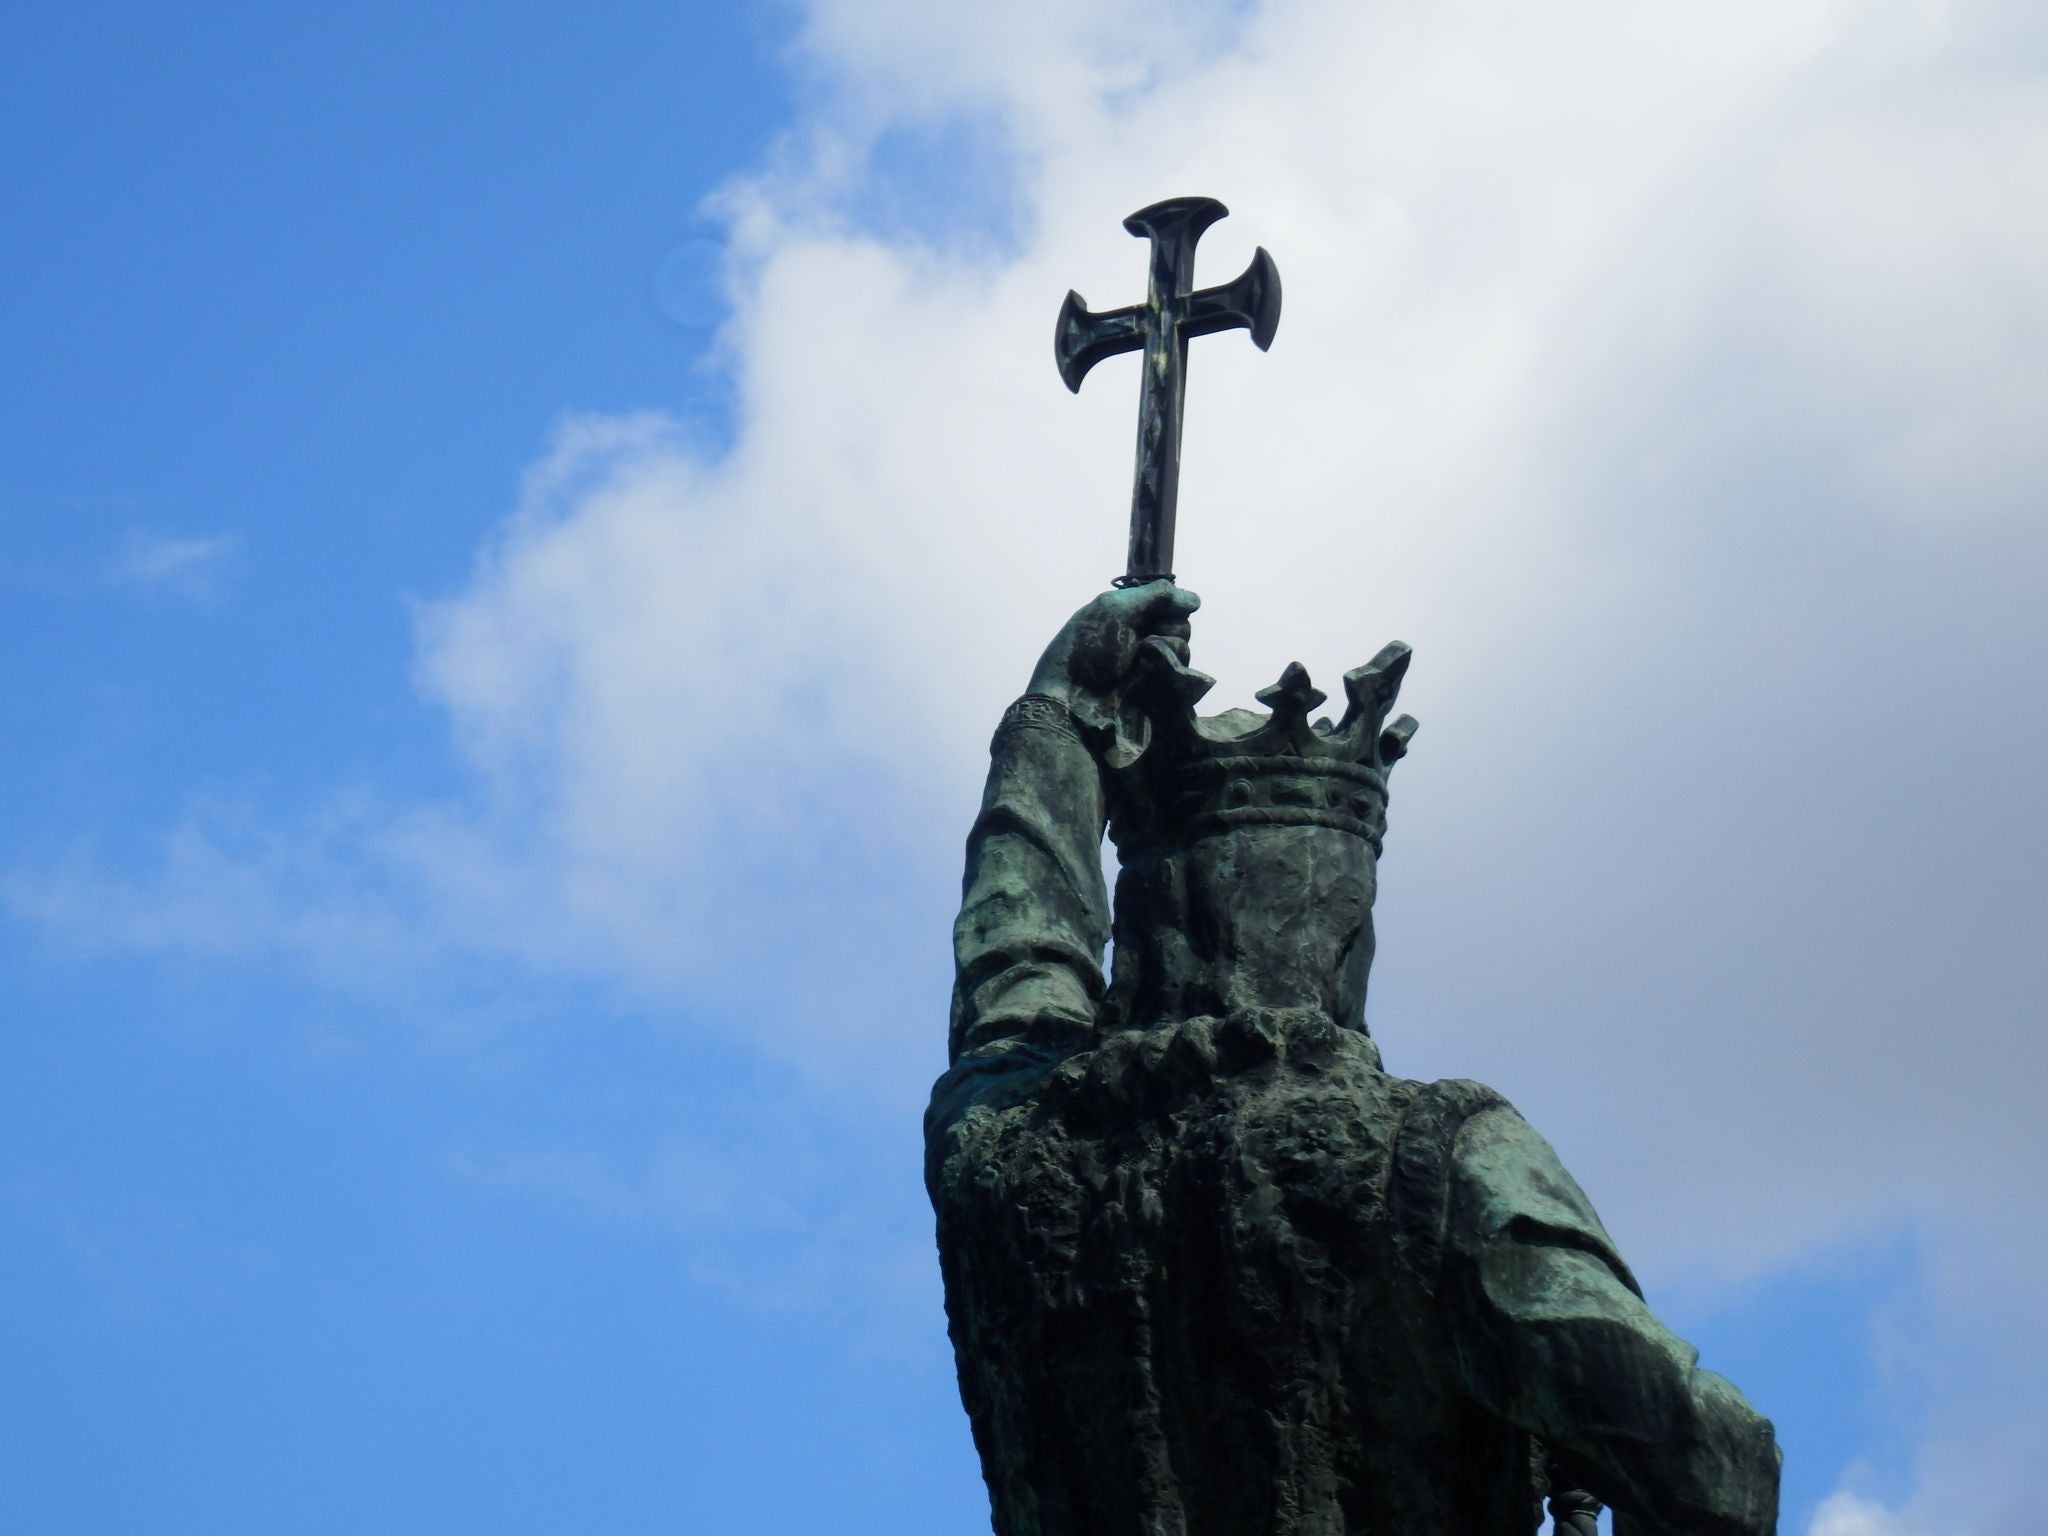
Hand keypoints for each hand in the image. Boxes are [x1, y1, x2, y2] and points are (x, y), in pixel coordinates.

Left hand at [1026, 581, 1199, 709]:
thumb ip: (1155, 596)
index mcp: (1127, 614)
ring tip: (1140, 661)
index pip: (1168, 600)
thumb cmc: (1086, 651)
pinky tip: (1150, 673)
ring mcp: (1150, 664)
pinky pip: (1182, 672)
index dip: (1169, 603)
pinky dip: (1170, 667)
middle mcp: (1140, 637)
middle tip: (1142, 639)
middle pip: (1180, 622)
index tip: (1157, 610)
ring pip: (1183, 647)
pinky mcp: (1158, 688)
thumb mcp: (1114, 610)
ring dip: (1168, 648)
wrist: (1074, 702)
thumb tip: (1195, 600)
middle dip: (1168, 626)